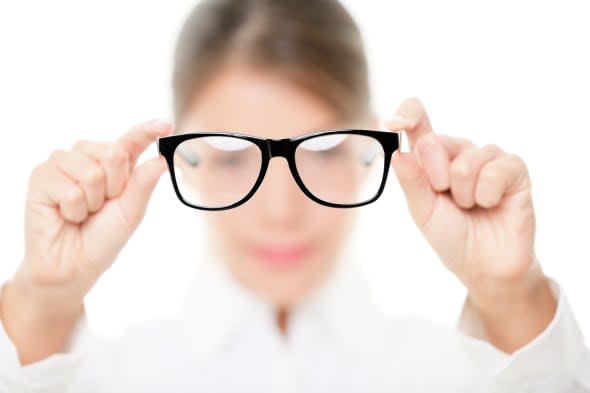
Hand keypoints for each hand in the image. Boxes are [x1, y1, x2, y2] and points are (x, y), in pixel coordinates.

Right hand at [12, 119, 173, 314]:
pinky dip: (73, 210)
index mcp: (114, 164)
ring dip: (92, 201)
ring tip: (82, 212)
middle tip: (101, 206)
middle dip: (114, 186)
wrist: (75, 263)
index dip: (147, 130)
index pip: (131, 140)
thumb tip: (161, 159)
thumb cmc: (104, 237)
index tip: (166, 125)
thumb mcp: (132, 211)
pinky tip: (65, 215)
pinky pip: (68, 189)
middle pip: (113, 152)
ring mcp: (63, 164)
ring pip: (90, 171)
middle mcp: (88, 157)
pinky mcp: (41, 177)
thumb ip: (143, 184)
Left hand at [386, 97, 542, 300]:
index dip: (407, 114)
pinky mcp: (513, 168)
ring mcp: (487, 157)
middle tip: (447, 199)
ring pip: (465, 160)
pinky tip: (491, 205)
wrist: (484, 266)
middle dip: (434, 178)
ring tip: (470, 207)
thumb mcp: (422, 211)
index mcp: (431, 157)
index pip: (417, 121)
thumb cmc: (450, 236)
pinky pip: (494, 170)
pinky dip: (486, 195)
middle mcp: (458, 151)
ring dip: (463, 193)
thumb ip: (411, 181)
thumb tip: (397, 151)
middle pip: (434, 142)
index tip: (394, 122)